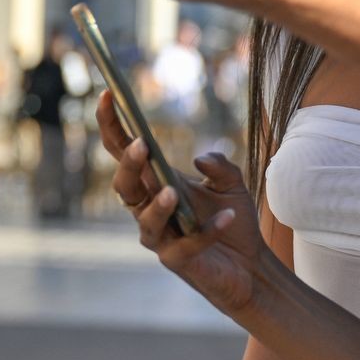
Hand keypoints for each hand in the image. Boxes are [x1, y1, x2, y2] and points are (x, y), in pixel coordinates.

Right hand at [97, 91, 264, 318]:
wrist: (250, 265)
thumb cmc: (233, 220)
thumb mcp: (232, 184)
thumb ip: (219, 166)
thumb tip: (200, 159)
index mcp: (156, 183)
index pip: (123, 152)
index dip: (113, 125)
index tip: (109, 94)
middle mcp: (150, 209)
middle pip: (124, 186)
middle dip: (129, 165)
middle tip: (141, 145)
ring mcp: (161, 237)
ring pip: (145, 220)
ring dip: (158, 204)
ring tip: (172, 191)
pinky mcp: (178, 261)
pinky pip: (186, 245)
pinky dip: (208, 231)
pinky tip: (229, 217)